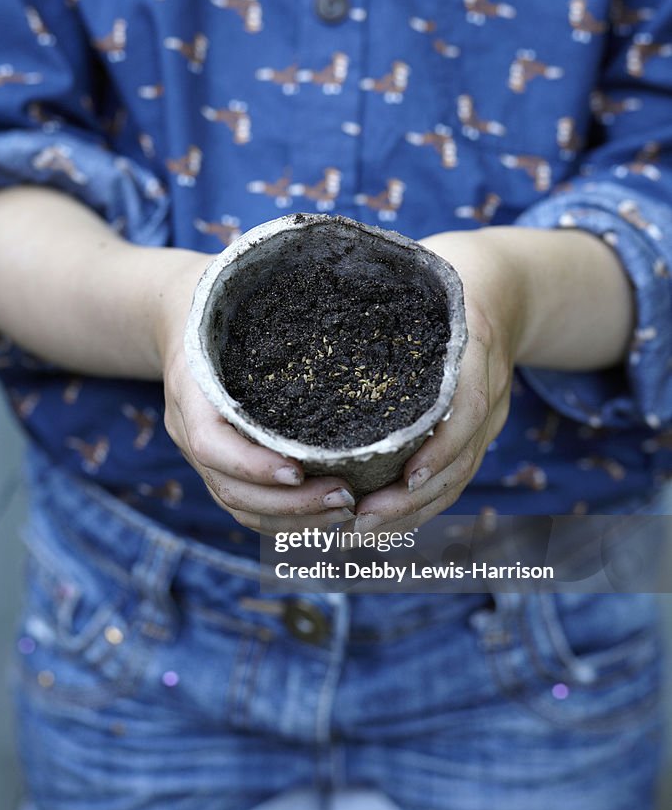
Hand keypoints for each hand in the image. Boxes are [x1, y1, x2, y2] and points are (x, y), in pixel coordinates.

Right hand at [156, 252, 356, 535]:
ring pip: (239, 508)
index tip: (299, 471)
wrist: (180, 310)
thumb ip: (278, 293)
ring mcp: (203, 451)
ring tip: (347, 512)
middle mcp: (191, 428)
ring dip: (294, 520)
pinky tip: (329, 515)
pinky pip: (248, 507)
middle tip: (347, 498)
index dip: (251, 465)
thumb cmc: (223, 293)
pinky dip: (287, 520)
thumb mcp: (238, 288)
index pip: (211, 444)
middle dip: (289, 505)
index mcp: (190, 387)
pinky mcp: (222, 464)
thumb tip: (345, 281)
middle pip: (229, 490)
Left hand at [344, 229, 527, 534]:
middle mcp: (487, 390)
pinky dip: (421, 504)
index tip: (404, 478)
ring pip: (458, 477)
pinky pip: (454, 476)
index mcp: (474, 347)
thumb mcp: (420, 278)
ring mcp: (488, 416)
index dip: (441, 449)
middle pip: (461, 459)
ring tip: (363, 531)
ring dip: (414, 512)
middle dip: (413, 498)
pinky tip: (384, 522)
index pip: (468, 409)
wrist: (503, 285)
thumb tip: (306, 302)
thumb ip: (379, 302)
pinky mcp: (477, 431)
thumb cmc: (442, 280)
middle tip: (361, 520)